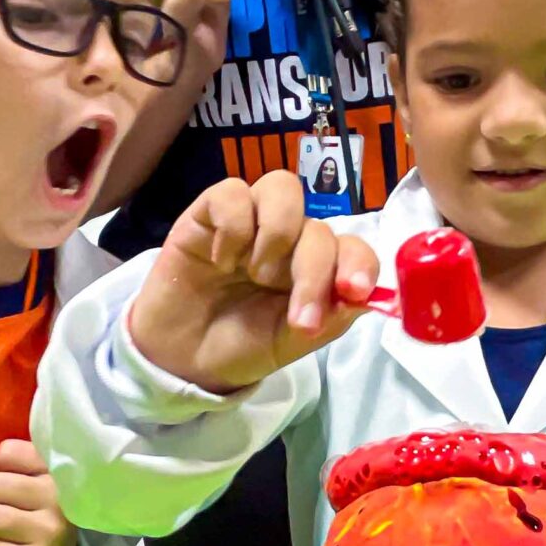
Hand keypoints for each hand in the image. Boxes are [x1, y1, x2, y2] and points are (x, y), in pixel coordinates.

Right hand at [125, 171, 376, 392]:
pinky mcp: (209, 212)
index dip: (359, 264)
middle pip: (318, 227)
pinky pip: (232, 192)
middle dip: (314, 273)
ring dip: (277, 234)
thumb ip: (330, 318)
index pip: (352, 247)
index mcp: (316, 268)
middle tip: (297, 318)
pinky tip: (219, 259)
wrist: (180, 357)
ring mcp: (251, 221)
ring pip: (282, 187)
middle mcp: (289, 239)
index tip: (352, 291)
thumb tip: (366, 296)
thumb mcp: (290, 343)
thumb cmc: (240, 346)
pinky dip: (233, 226)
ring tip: (255, 272)